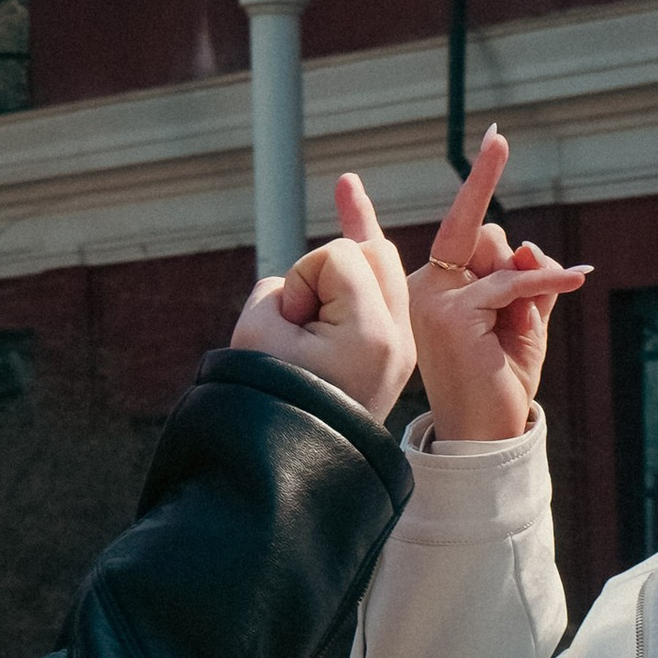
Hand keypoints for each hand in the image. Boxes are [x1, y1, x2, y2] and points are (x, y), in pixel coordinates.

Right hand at [230, 171, 413, 420]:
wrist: (289, 467)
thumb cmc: (266, 400)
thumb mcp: (258, 329)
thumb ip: (279, 287)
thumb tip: (307, 286)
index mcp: (372, 333)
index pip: (339, 255)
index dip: (302, 279)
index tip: (292, 328)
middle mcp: (398, 337)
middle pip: (373, 251)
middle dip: (329, 270)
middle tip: (304, 323)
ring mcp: (400, 345)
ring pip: (378, 267)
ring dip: (341, 279)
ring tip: (309, 316)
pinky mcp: (390, 351)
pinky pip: (382, 293)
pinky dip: (359, 275)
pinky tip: (350, 190)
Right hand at [410, 126, 589, 443]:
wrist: (486, 432)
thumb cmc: (501, 380)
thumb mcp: (522, 318)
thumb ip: (524, 276)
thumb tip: (523, 243)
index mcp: (436, 287)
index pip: (461, 224)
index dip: (480, 178)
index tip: (498, 136)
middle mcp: (426, 287)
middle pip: (484, 232)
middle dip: (515, 263)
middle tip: (521, 315)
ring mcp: (433, 298)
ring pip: (496, 249)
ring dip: (527, 280)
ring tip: (522, 329)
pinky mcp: (452, 313)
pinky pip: (511, 281)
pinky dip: (546, 281)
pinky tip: (576, 281)